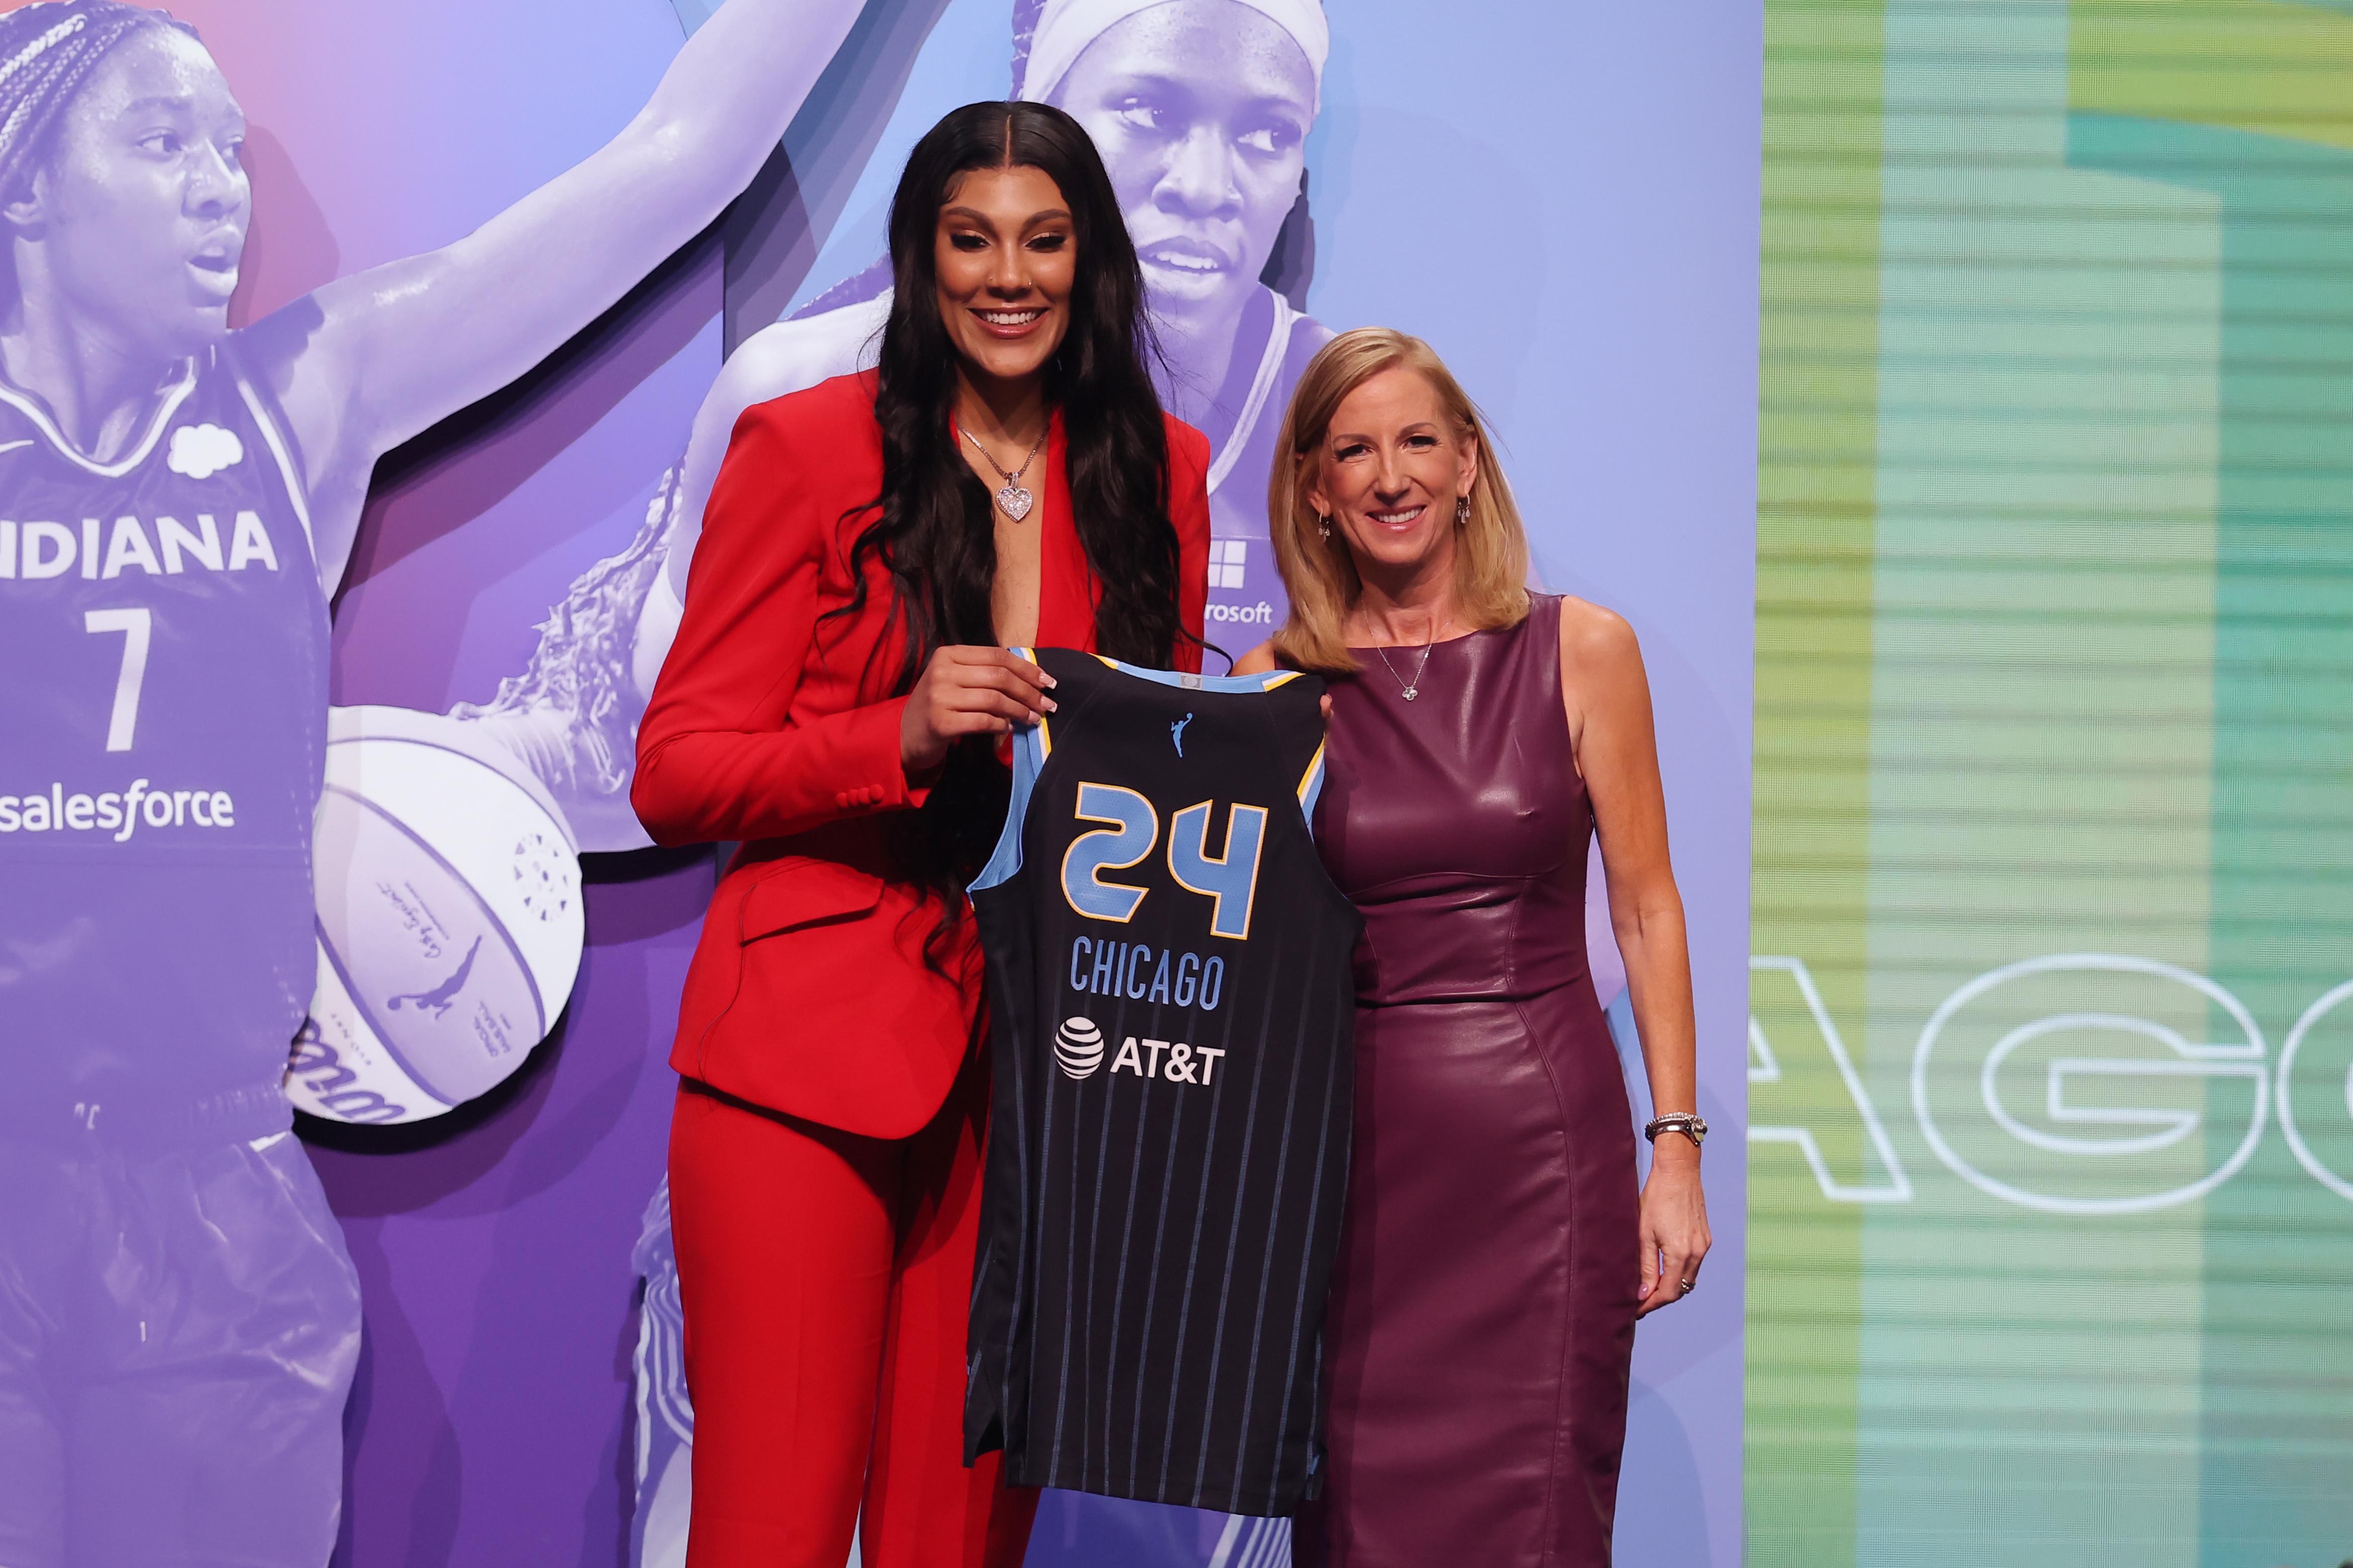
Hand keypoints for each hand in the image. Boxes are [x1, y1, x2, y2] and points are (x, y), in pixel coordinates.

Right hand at [900, 646, 1055, 774]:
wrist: (904, 733)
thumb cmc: (939, 704)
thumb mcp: (955, 679)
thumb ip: (984, 672)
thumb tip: (1031, 676)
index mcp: (948, 654)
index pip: (997, 656)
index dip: (1027, 668)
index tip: (1048, 681)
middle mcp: (942, 672)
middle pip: (999, 677)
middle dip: (1029, 692)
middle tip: (1047, 705)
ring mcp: (939, 697)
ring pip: (994, 699)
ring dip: (1020, 711)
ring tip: (1032, 719)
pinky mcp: (941, 722)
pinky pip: (984, 721)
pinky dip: (1002, 725)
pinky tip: (1008, 728)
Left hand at [1635, 1140, 1709, 1316]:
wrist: (1679, 1172)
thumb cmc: (1656, 1198)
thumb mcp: (1644, 1233)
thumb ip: (1646, 1266)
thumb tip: (1645, 1293)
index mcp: (1681, 1253)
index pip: (1669, 1293)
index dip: (1652, 1304)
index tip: (1636, 1310)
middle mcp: (1697, 1252)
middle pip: (1681, 1289)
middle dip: (1661, 1298)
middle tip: (1640, 1301)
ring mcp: (1704, 1245)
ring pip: (1689, 1278)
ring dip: (1671, 1285)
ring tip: (1650, 1287)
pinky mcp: (1705, 1238)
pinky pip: (1694, 1264)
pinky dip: (1680, 1271)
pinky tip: (1665, 1269)